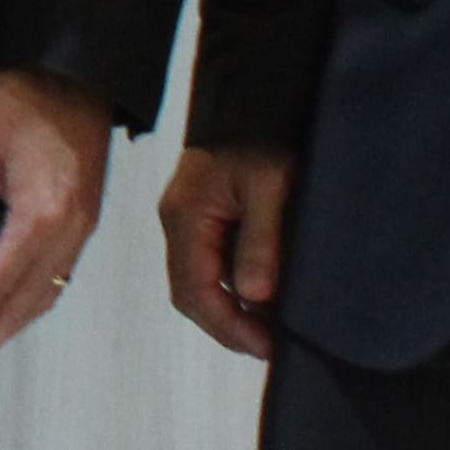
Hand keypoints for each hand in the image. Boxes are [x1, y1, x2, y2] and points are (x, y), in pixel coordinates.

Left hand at [0, 66, 112, 387]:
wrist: (81, 70)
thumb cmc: (24, 94)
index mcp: (41, 215)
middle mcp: (68, 231)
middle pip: (22, 303)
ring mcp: (81, 227)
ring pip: (43, 294)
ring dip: (8, 330)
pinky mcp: (82, 218)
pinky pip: (56, 276)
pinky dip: (30, 305)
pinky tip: (13, 313)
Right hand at [160, 143, 294, 361]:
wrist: (255, 101)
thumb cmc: (264, 141)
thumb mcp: (271, 186)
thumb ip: (261, 240)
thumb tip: (254, 297)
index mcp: (185, 219)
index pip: (194, 290)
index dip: (228, 326)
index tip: (268, 348)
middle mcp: (178, 226)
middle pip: (191, 294)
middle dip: (229, 327)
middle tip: (272, 348)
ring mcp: (188, 224)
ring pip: (201, 283)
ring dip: (232, 312)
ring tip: (272, 330)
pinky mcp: (205, 221)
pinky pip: (212, 267)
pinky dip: (236, 291)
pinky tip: (264, 299)